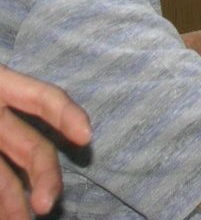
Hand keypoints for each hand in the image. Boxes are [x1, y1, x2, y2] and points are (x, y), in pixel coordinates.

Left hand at [0, 65, 91, 219]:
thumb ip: (18, 101)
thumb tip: (76, 125)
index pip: (42, 98)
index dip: (65, 113)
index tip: (85, 136)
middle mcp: (0, 112)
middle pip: (32, 144)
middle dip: (43, 175)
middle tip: (44, 205)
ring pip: (11, 169)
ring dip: (16, 198)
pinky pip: (0, 177)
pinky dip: (4, 198)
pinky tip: (7, 213)